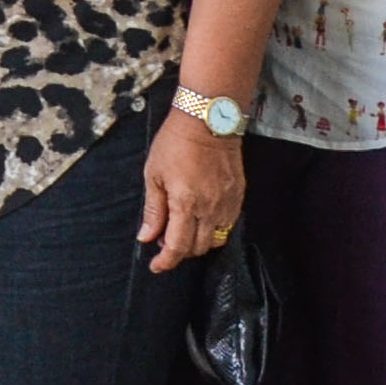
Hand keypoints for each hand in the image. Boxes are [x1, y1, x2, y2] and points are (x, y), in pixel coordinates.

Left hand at [138, 110, 244, 273]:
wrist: (208, 119)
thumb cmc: (176, 143)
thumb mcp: (154, 175)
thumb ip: (153, 210)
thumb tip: (146, 237)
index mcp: (186, 204)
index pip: (178, 247)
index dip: (166, 261)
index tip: (156, 265)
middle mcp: (211, 208)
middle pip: (198, 248)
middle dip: (180, 251)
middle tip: (165, 238)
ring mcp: (228, 203)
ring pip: (215, 239)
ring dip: (198, 241)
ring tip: (183, 226)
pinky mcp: (239, 195)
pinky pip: (228, 224)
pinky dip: (213, 227)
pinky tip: (200, 215)